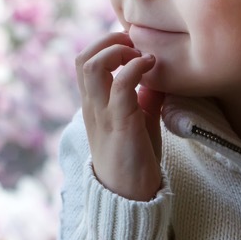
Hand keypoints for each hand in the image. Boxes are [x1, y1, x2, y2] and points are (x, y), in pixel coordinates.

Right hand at [76, 31, 164, 200]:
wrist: (130, 198)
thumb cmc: (135, 160)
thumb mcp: (139, 121)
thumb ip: (145, 98)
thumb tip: (159, 76)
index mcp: (93, 104)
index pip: (84, 62)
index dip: (105, 44)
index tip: (134, 46)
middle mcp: (92, 106)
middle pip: (82, 57)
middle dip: (108, 41)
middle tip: (135, 44)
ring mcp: (103, 114)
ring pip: (92, 66)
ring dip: (118, 51)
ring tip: (140, 56)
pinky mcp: (120, 124)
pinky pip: (120, 86)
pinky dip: (135, 68)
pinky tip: (151, 68)